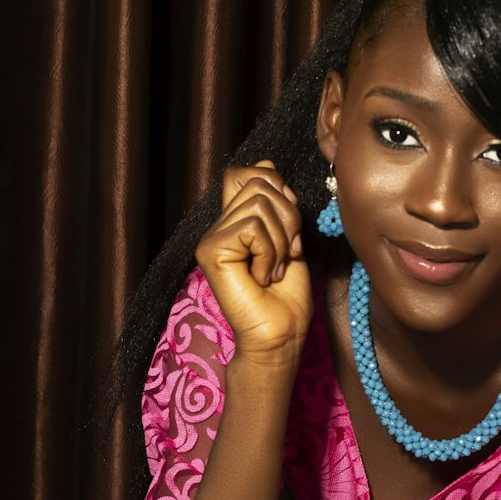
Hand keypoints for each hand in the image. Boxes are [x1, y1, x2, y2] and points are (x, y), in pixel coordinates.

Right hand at [195, 160, 312, 359]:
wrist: (281, 335)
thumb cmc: (287, 295)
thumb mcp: (289, 237)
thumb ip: (277, 203)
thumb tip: (266, 164)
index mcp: (235, 219)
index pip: (249, 172)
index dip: (278, 188)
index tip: (289, 227)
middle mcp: (218, 224)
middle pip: (260, 182)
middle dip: (288, 218)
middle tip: (284, 255)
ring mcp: (211, 237)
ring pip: (260, 204)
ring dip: (280, 241)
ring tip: (272, 269)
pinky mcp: (211, 250)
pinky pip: (253, 227)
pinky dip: (270, 253)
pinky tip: (262, 277)